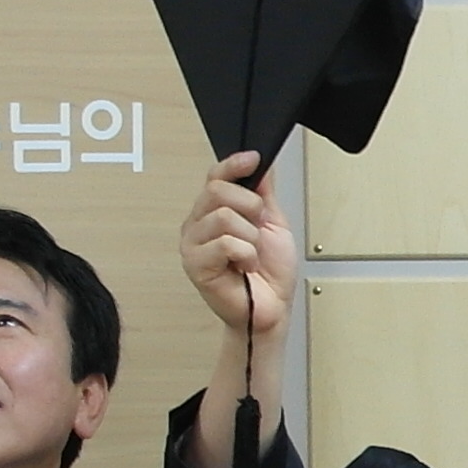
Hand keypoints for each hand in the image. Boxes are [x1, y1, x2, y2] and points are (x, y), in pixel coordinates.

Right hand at [182, 152, 291, 344]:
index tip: (253, 159)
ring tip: (250, 255)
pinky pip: (225, 242)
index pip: (214, 176)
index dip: (233, 165)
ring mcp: (193, 244)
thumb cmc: (269, 273)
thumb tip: (260, 162)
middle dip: (250, 208)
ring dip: (250, 237)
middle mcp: (198, 225)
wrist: (272, 309)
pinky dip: (246, 254)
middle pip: (218, 190)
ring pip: (224, 216)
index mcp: (213, 212)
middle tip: (257, 230)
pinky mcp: (195, 265)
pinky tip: (244, 266)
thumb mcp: (273, 223)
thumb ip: (263, 192)